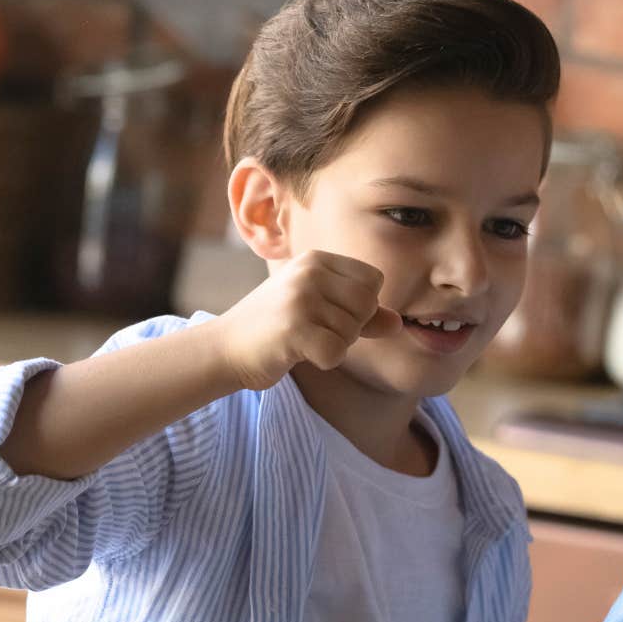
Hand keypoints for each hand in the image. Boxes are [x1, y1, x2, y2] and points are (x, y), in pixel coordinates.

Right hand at [210, 249, 401, 390]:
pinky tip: (298, 353)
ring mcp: (300, 298)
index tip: (330, 313)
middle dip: (350, 327)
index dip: (361, 305)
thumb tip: (398, 324)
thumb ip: (362, 316)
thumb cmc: (276, 329)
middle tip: (316, 331)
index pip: (373, 280)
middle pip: (367, 304)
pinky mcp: (293, 328)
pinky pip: (336, 353)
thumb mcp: (320, 312)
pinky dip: (323, 361)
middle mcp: (309, 272)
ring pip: (352, 331)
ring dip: (334, 345)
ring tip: (302, 339)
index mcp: (317, 260)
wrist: (224, 348)